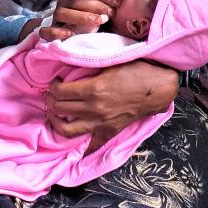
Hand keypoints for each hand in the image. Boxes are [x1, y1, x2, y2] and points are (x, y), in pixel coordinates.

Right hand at [40, 0, 120, 40]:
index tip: (118, 3)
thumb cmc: (93, 20)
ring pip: (62, 13)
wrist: (79, 37)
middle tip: (110, 14)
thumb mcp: (102, 9)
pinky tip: (69, 34)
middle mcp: (64, 2)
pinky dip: (57, 32)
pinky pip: (47, 31)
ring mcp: (56, 17)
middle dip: (95, 6)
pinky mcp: (49, 32)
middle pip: (75, 0)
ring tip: (98, 22)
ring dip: (81, 17)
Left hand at [46, 61, 178, 153]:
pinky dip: (80, 144)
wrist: (157, 88)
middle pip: (59, 109)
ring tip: (54, 112)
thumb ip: (89, 69)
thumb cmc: (136, 70)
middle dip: (50, 100)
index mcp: (93, 89)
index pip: (60, 92)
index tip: (55, 82)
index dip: (53, 86)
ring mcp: (101, 123)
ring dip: (55, 121)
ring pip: (66, 130)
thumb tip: (70, 69)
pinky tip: (74, 138)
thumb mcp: (109, 63)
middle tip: (51, 94)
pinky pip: (90, 144)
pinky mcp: (109, 132)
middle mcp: (94, 109)